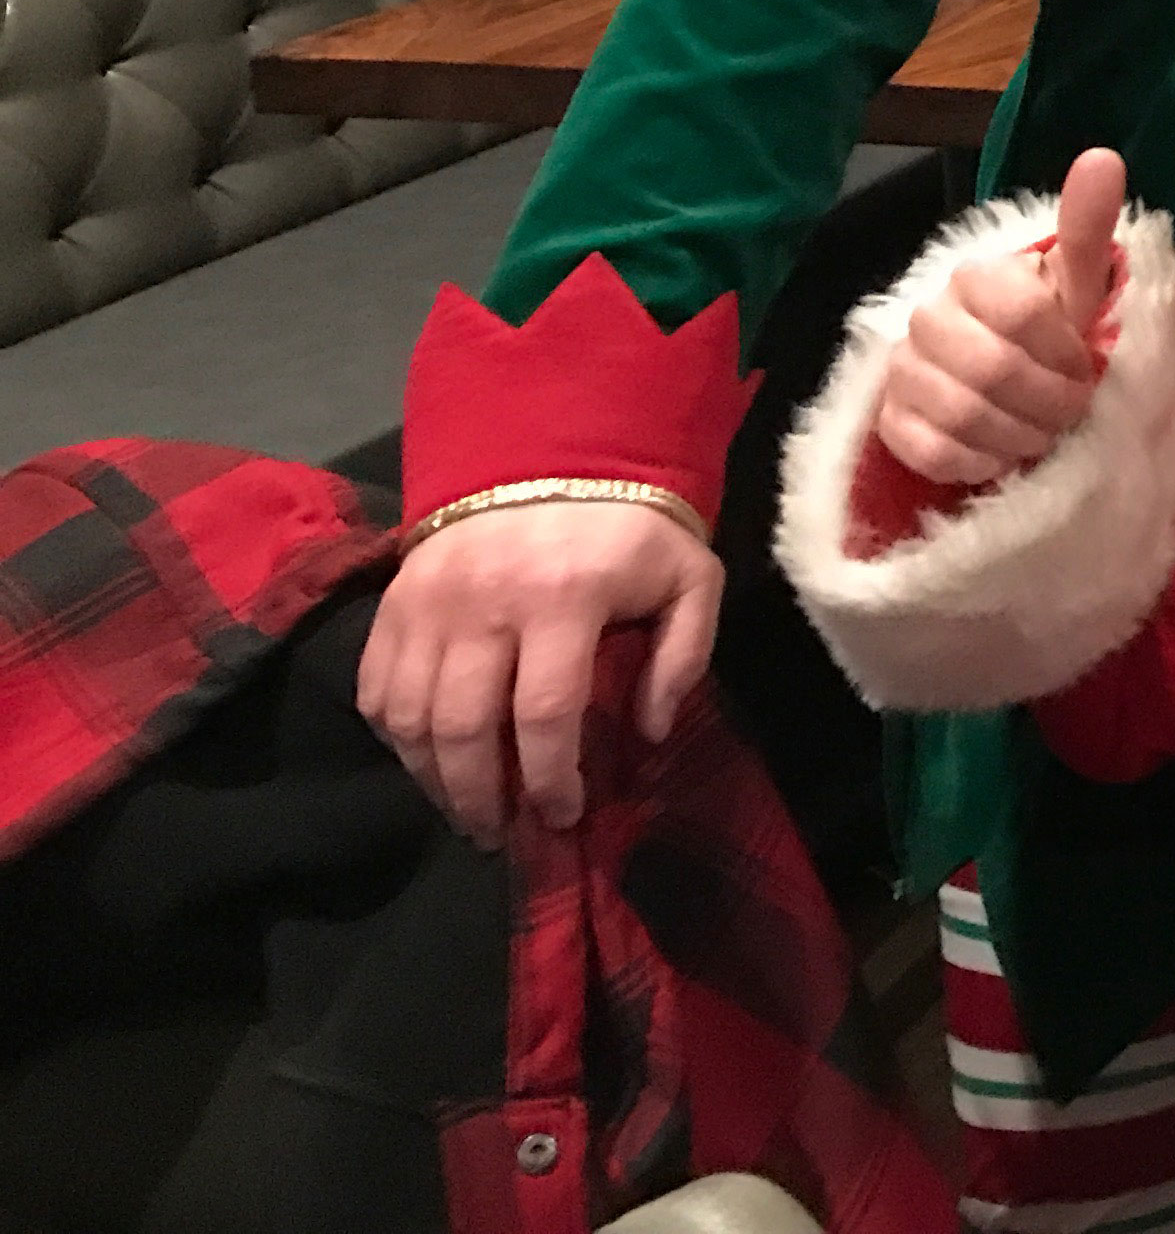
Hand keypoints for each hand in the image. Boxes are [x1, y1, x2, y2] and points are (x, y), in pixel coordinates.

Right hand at [357, 497, 719, 844]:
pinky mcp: (394, 598)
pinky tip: (426, 759)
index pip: (545, 713)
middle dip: (480, 796)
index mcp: (564, 596)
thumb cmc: (632, 527)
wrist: (556, 450)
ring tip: (464, 808)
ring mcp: (429, 599)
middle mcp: (485, 601)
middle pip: (464, 727)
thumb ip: (683, 656)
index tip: (563, 815)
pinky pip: (375, 686)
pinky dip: (394, 736)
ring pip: (409, 716)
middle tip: (500, 832)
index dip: (550, 778)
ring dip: (432, 778)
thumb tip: (646, 733)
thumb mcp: (689, 579)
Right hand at [877, 147, 1124, 487]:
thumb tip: (1103, 156)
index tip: (1087, 369)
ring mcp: (904, 369)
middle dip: (1046, 403)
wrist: (1017, 386)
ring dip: (1017, 436)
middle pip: (990, 369)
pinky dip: (978, 462)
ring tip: (1042, 435)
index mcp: (977, 277)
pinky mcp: (890, 419)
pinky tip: (1000, 456)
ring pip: (959, 414)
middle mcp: (929, 316)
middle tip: (1070, 414)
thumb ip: (1085, 225)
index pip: (1021, 311)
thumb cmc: (1054, 332)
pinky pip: (930, 451)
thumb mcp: (1081, 284)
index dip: (1064, 353)